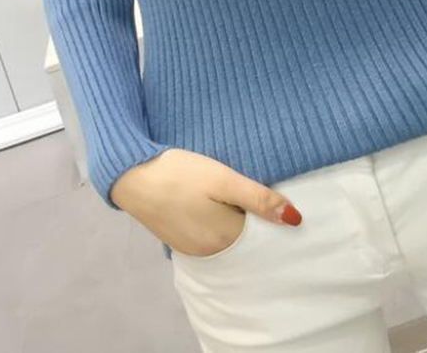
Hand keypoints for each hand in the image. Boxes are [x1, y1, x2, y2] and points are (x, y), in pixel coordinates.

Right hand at [110, 147, 302, 256]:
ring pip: (226, 237)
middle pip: (244, 240)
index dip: (269, 216)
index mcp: (225, 240)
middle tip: (249, 190)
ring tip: (230, 194)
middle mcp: (210, 253)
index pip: (262, 237)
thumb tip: (296, 219)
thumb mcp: (223, 178)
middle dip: (252, 221)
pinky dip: (215, 222)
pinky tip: (210, 202)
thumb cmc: (179, 173)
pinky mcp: (178, 240)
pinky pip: (208, 236)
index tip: (271, 196)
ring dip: (232, 220)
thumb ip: (259, 199)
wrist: (131, 173)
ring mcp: (191, 249)